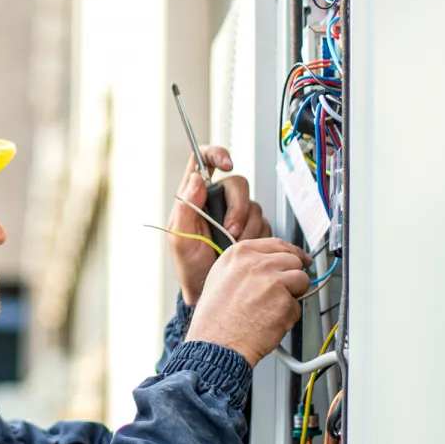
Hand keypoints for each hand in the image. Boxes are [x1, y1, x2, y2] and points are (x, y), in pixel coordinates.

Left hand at [169, 148, 271, 304]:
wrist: (208, 289)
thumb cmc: (190, 266)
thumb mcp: (180, 239)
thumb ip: (185, 208)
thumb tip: (194, 179)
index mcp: (195, 198)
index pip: (203, 162)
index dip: (216, 154)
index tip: (226, 164)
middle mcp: (217, 202)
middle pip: (238, 184)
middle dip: (238, 208)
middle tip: (231, 230)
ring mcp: (236, 214)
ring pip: (253, 205)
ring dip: (247, 226)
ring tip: (234, 245)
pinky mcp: (252, 228)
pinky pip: (264, 222)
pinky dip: (257, 236)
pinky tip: (245, 248)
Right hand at [186, 239, 311, 366]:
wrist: (215, 345)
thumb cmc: (215, 319)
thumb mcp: (221, 279)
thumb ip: (247, 266)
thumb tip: (273, 263)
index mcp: (239, 254)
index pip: (277, 244)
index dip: (290, 254)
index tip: (298, 260)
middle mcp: (256, 263)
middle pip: (293, 260)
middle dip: (291, 276)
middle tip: (280, 293)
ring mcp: (272, 281)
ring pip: (302, 280)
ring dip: (292, 296)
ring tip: (270, 309)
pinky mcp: (284, 301)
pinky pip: (297, 307)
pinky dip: (287, 317)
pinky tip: (268, 322)